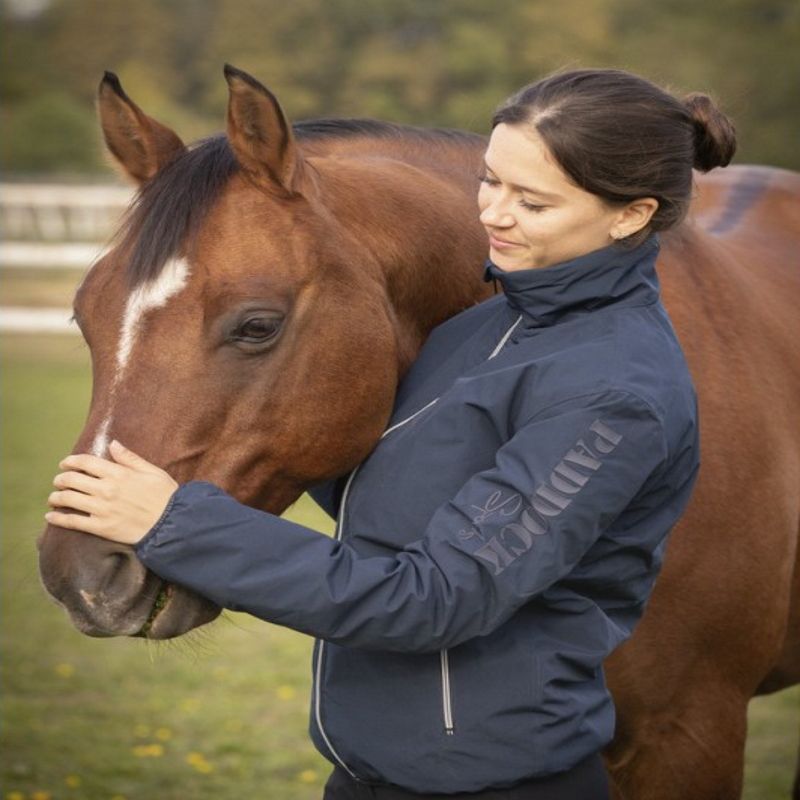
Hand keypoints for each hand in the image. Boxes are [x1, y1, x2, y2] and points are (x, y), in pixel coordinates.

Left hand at [45, 440, 178, 544]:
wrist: (172, 524)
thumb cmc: (165, 496)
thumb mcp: (152, 471)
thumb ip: (130, 458)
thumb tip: (113, 444)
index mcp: (118, 473)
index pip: (85, 462)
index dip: (71, 461)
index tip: (65, 464)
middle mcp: (106, 490)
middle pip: (72, 480)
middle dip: (61, 479)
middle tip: (58, 481)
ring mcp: (102, 509)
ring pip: (69, 499)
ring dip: (56, 497)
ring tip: (54, 497)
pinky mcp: (101, 527)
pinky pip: (73, 521)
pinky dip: (58, 518)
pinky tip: (51, 516)